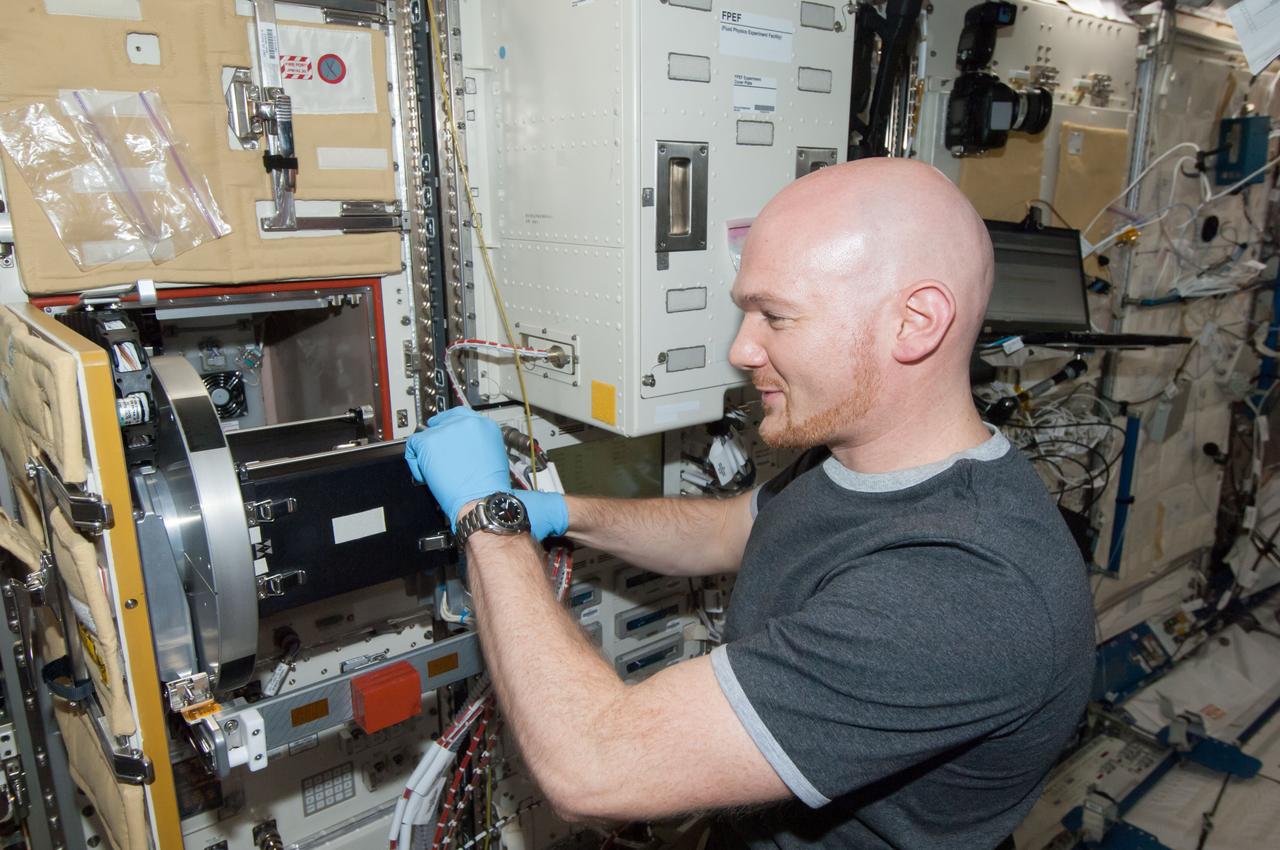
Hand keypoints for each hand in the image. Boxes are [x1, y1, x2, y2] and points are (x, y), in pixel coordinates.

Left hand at [404, 407, 569, 539]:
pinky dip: (415, 463)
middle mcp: (466, 423)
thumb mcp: (493, 455)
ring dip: (427, 454)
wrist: (480, 500)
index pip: (460, 416)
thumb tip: (462, 445)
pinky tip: (427, 475)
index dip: (450, 428)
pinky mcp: (429, 441)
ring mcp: (446, 430)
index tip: (445, 437)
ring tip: (436, 472)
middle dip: (437, 438)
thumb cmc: (488, 487)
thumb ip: (476, 444)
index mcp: (484, 425)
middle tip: (435, 454)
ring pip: (426, 435)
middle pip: (442, 422)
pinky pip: (412, 447)